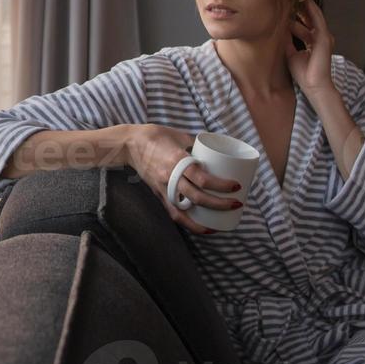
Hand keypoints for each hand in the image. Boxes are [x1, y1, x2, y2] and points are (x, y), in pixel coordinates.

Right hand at [125, 125, 241, 234]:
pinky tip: (200, 228)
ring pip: (184, 211)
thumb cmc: (154, 135)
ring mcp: (162, 188)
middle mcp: (170, 176)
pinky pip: (173, 213)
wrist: (128, 144)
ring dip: (203, 222)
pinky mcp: (157, 194)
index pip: (202, 178)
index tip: (236, 186)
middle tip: (236, 204)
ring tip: (219, 225)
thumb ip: (196, 143)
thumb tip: (214, 148)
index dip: (221, 185)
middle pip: (198, 197)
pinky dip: (187, 224)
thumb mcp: (178, 135)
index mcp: (177, 160)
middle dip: (220, 204)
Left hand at [285, 0, 334, 94]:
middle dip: (301, 6)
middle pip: (309, 17)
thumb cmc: (303, 73)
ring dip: (306, 4)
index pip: (304, 24)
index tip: (287, 4)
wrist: (313, 85)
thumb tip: (279, 29)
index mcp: (312, 41)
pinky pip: (317, 20)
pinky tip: (305, 0)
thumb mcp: (290, 53)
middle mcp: (319, 37)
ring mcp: (323, 36)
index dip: (296, 14)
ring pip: (314, 15)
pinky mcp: (324, 38)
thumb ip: (287, 41)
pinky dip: (311, 10)